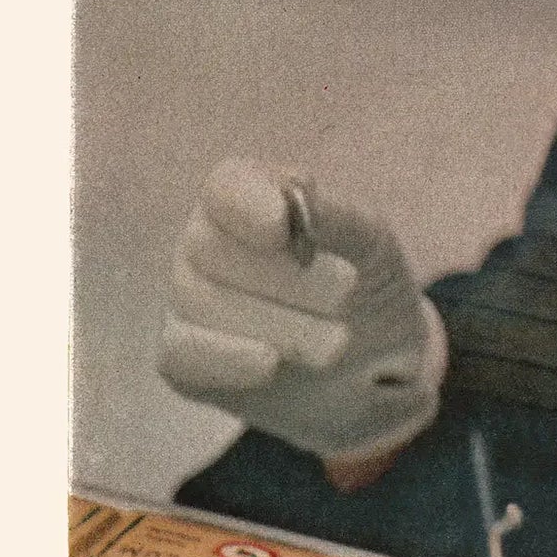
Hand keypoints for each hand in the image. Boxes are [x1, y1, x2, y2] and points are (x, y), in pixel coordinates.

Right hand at [158, 160, 446, 460]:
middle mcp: (207, 242)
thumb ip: (336, 218)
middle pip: (209, 246)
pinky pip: (181, 355)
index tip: (280, 227)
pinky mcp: (183, 360)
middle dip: (283, 275)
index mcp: (249, 198)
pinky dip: (226, 358)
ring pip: (201, 302)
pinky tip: (268, 364)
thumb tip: (297, 201)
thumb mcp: (372, 247)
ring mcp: (188, 300)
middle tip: (345, 291)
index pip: (226, 187)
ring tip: (339, 342)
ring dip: (279, 324)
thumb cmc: (369, 288)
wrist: (376, 369)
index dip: (247, 204)